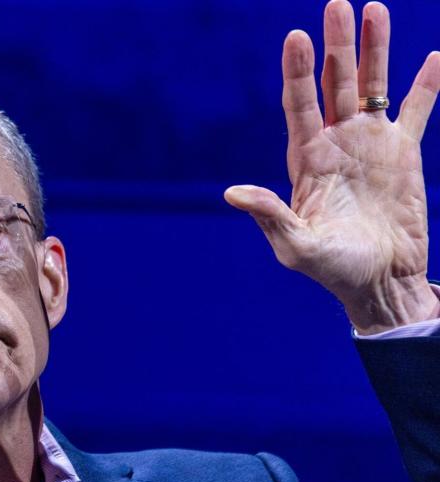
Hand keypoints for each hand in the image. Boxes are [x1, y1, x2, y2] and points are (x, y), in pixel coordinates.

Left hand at [225, 1, 439, 333]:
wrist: (379, 282)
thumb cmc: (332, 269)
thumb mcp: (296, 246)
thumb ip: (271, 216)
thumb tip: (232, 193)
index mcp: (306, 161)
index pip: (299, 106)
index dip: (297, 73)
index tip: (296, 37)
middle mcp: (335, 144)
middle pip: (334, 84)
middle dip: (336, 46)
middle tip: (337, 4)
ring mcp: (369, 144)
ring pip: (371, 86)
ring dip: (374, 49)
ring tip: (374, 8)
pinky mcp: (403, 153)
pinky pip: (417, 110)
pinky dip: (426, 84)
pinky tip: (434, 57)